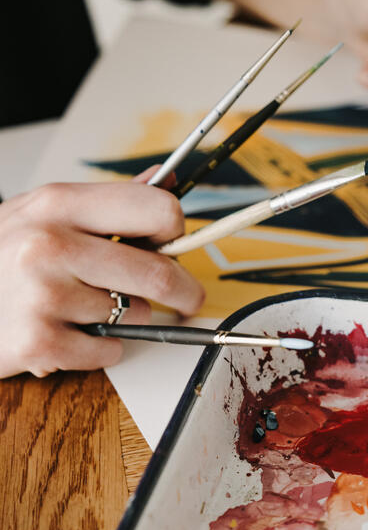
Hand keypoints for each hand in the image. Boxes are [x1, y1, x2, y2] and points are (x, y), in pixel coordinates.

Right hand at [0, 170, 203, 377]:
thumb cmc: (0, 257)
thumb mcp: (41, 212)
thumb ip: (106, 202)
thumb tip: (162, 179)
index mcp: (59, 203)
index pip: (157, 209)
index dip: (175, 230)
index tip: (173, 243)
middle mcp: (50, 244)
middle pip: (159, 273)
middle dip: (185, 291)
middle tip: (188, 298)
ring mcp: (42, 294)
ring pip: (135, 314)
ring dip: (126, 318)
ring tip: (86, 308)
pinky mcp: (37, 342)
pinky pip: (109, 351)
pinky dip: (102, 349)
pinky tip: (72, 334)